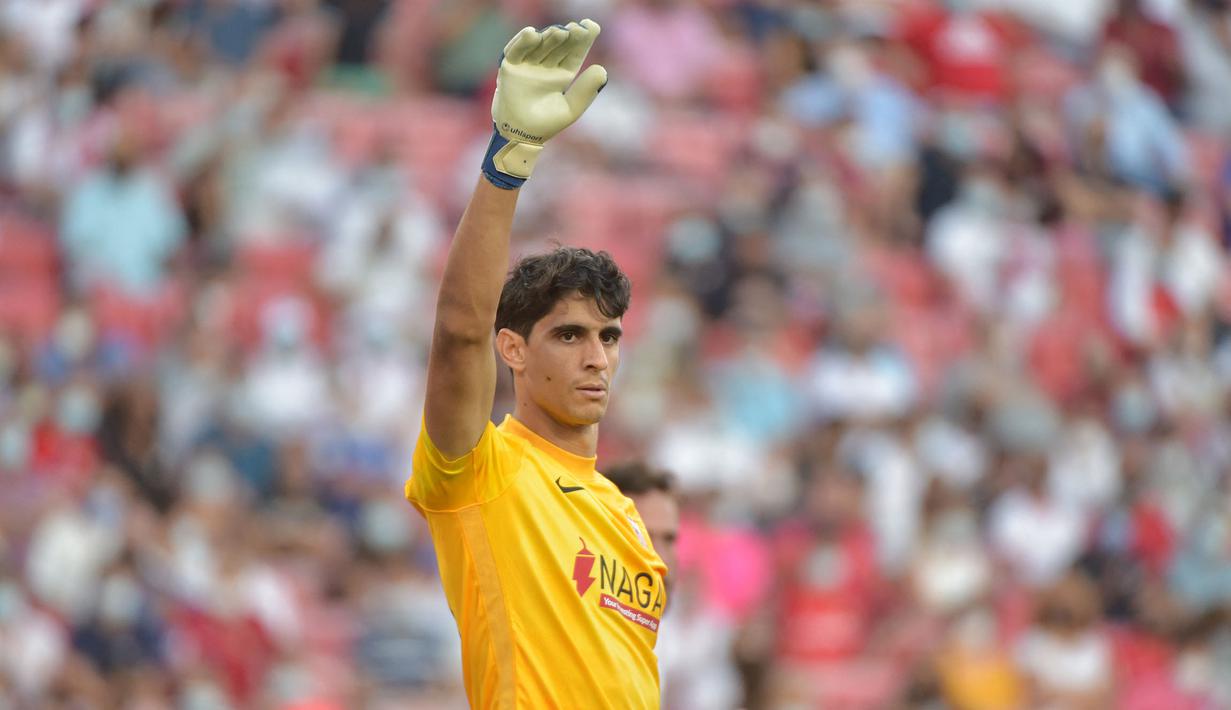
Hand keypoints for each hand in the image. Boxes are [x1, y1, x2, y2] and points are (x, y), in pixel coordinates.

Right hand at [483, 20, 606, 187]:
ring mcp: (528, 65)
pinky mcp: (510, 67)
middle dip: (567, 36)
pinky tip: (532, 34)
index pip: (574, 53)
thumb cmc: (545, 125)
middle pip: (558, 46)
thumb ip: (586, 92)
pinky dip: (522, 42)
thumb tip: (603, 70)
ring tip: (559, 31)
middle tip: (576, 28)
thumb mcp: (570, 109)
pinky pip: (516, 50)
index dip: (583, 40)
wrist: (519, 137)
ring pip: (539, 45)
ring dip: (549, 37)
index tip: (592, 27)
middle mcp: (546, 67)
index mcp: (563, 75)